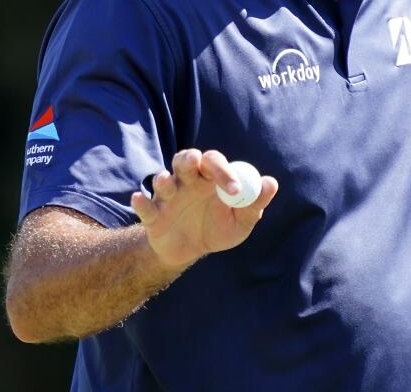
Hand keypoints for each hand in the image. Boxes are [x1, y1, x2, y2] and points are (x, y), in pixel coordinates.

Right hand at [130, 149, 278, 267]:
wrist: (192, 252)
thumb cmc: (219, 228)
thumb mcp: (241, 221)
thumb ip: (255, 203)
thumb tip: (271, 183)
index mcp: (210, 178)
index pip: (214, 162)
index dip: (224, 171)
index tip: (236, 190)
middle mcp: (187, 181)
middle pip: (184, 160)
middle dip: (188, 159)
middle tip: (196, 163)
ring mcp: (168, 197)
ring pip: (162, 179)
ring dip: (164, 180)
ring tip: (167, 183)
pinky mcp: (153, 215)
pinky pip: (145, 206)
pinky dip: (141, 202)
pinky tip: (139, 199)